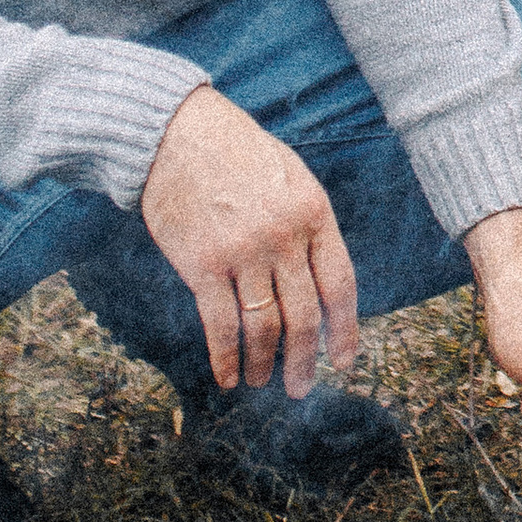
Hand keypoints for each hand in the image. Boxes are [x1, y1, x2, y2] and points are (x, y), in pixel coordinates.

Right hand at [142, 85, 358, 397]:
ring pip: (264, 326)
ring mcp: (243, 252)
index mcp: (314, 213)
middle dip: (304, 360)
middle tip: (300, 387)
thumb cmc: (236, 152)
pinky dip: (226, 358)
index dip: (345, 330)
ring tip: (262, 381)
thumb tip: (321, 282)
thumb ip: (309, 225)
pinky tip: (228, 376)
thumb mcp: (291, 176)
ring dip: (264, 363)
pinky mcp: (202, 264)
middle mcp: (284, 236)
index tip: (344, 361)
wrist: (176, 133)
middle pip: (304, 315)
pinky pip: (220, 325)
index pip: (340, 284)